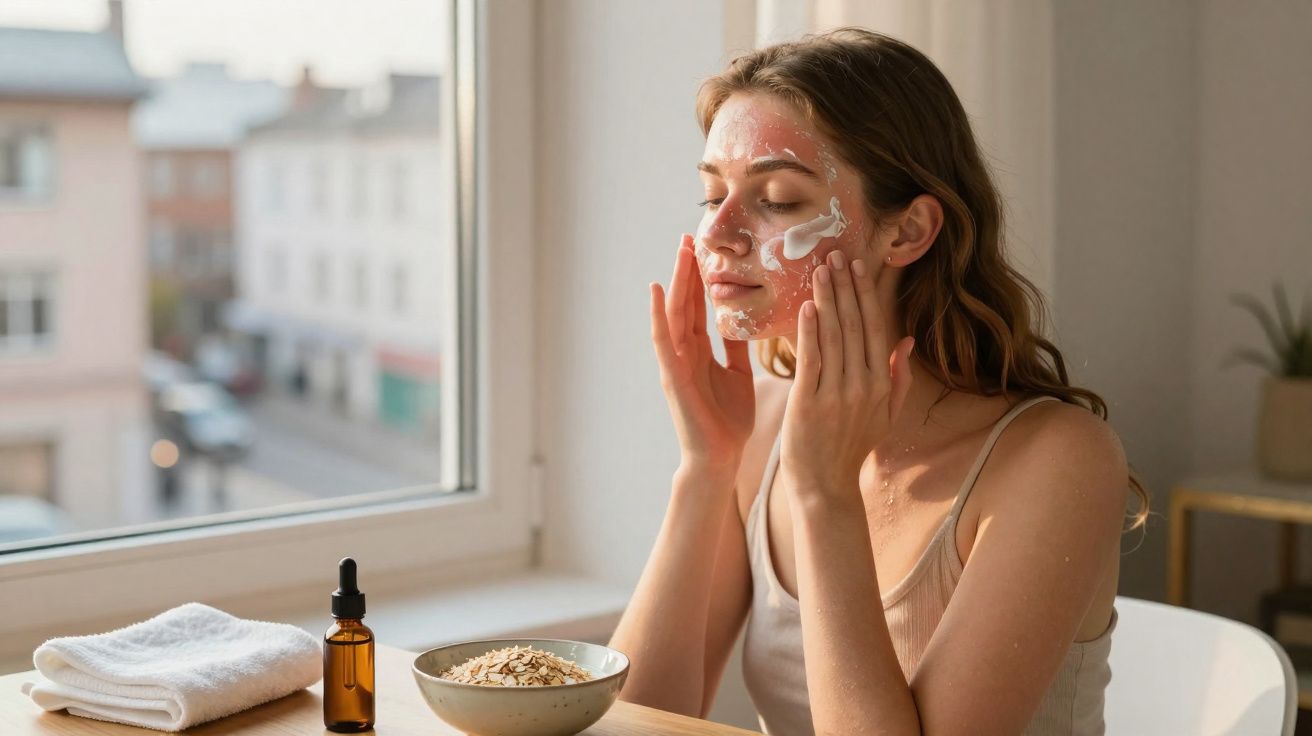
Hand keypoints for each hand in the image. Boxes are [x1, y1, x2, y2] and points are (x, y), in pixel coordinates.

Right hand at [650, 234, 755, 472]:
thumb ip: (738, 349)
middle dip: (688, 270)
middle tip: (691, 235)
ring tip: (680, 251)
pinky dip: (658, 315)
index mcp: (701, 352)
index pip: (700, 307)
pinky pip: (663, 341)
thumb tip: (746, 321)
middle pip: (685, 303)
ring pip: (674, 313)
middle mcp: (685, 352)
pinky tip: (657, 291)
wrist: (720, 459)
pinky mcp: (672, 376)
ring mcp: (675, 362)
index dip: (703, 278)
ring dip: (676, 281)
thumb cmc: (727, 422)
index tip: (708, 248)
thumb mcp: (739, 376)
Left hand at [778, 250, 915, 502]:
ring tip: (820, 269)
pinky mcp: (809, 402)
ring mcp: (837, 394)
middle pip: (855, 325)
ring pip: (834, 336)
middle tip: (836, 254)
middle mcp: (864, 385)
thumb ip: (900, 377)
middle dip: (846, 287)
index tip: (859, 266)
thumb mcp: (886, 415)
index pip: (875, 328)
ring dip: (827, 299)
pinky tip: (807, 306)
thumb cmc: (852, 448)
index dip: (866, 295)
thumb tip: (909, 341)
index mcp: (882, 384)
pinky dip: (810, 331)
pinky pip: (812, 359)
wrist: (826, 486)